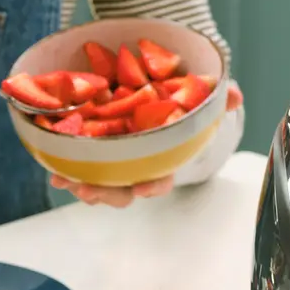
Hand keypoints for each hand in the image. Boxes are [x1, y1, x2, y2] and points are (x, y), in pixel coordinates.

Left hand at [48, 81, 244, 207]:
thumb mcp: (199, 100)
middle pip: (123, 189)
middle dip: (107, 194)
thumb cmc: (179, 106)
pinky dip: (65, 170)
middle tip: (90, 191)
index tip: (141, 188)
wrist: (155, 96)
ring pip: (99, 182)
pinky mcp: (93, 151)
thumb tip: (234, 94)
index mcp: (162, 158)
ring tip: (69, 183)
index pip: (161, 178)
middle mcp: (137, 165)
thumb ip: (217, 99)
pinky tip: (55, 172)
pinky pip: (78, 165)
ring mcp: (114, 161)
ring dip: (83, 185)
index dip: (152, 185)